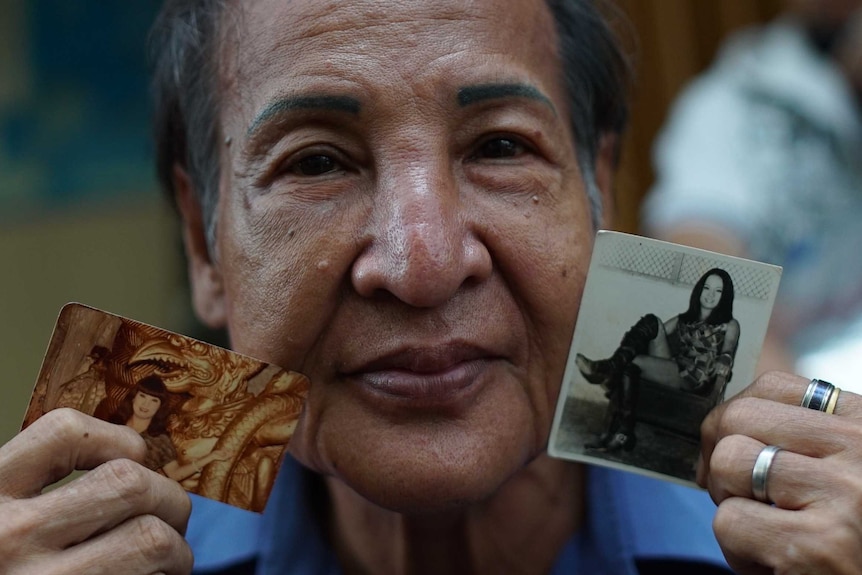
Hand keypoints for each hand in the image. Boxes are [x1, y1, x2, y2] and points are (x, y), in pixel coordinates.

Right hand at [0, 408, 192, 573]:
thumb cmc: (0, 569)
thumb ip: (30, 500)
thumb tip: (127, 468)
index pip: (62, 432)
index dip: (115, 439)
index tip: (132, 457)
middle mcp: (4, 540)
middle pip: (128, 483)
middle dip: (168, 498)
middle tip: (170, 519)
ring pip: (151, 539)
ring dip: (176, 550)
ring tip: (168, 563)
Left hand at [699, 372, 861, 573]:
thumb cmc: (849, 540)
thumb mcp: (841, 472)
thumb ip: (799, 440)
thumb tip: (718, 425)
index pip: (774, 386)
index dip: (733, 415)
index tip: (727, 444)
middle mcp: (860, 450)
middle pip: (740, 417)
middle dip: (719, 458)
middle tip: (740, 496)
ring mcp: (844, 495)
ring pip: (728, 463)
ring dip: (728, 504)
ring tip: (764, 531)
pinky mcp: (819, 544)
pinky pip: (730, 522)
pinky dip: (737, 551)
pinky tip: (775, 564)